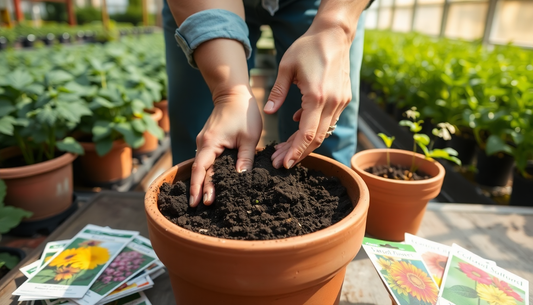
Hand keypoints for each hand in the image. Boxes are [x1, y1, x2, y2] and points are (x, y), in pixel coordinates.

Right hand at [189, 87, 262, 206]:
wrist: (233, 93)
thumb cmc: (243, 113)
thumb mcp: (249, 137)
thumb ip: (245, 158)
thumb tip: (242, 179)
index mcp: (210, 143)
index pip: (200, 169)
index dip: (198, 186)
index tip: (196, 202)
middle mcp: (203, 143)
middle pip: (200, 171)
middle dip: (200, 189)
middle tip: (202, 206)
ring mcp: (204, 142)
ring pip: (203, 166)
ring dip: (204, 182)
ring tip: (206, 200)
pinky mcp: (209, 141)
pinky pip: (207, 159)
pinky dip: (208, 172)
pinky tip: (212, 183)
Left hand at [264, 24, 352, 168]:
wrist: (334, 34)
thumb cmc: (308, 47)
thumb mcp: (287, 67)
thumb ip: (278, 93)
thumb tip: (268, 112)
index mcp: (317, 96)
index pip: (307, 133)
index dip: (296, 151)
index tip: (284, 163)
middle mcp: (333, 102)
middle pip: (317, 139)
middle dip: (298, 153)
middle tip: (280, 162)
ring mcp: (341, 101)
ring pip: (323, 132)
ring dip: (305, 143)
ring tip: (285, 149)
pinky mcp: (344, 98)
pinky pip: (328, 120)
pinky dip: (314, 127)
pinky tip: (297, 124)